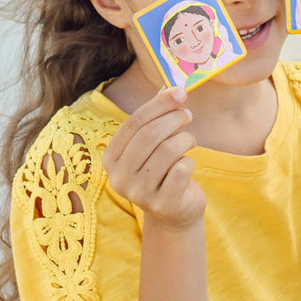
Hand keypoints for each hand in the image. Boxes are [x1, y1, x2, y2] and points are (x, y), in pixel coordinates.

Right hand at [102, 86, 204, 228]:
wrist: (174, 212)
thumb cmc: (162, 170)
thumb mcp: (153, 144)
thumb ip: (156, 117)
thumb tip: (169, 88)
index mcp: (111, 158)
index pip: (133, 123)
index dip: (158, 104)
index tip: (180, 93)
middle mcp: (119, 178)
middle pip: (149, 136)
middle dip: (173, 119)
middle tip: (188, 114)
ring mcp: (139, 194)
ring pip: (168, 151)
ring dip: (185, 139)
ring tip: (189, 140)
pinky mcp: (163, 204)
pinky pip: (181, 170)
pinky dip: (189, 161)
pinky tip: (187, 165)